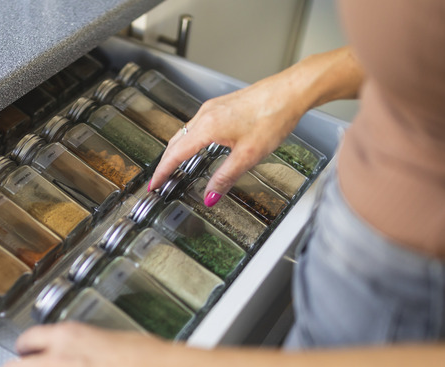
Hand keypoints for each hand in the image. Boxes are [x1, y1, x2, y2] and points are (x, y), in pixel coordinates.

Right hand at [150, 71, 307, 202]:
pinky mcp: (222, 106)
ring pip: (185, 132)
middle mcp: (206, 115)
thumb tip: (210, 196)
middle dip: (165, 162)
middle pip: (175, 142)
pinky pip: (196, 125)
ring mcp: (213, 108)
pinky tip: (197, 146)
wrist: (290, 91)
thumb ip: (225, 177)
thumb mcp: (248, 155)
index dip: (162, 171)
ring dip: (177, 150)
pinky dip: (189, 140)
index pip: (175, 154)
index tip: (154, 184)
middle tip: (160, 180)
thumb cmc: (272, 116)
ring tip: (174, 167)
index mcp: (207, 127)